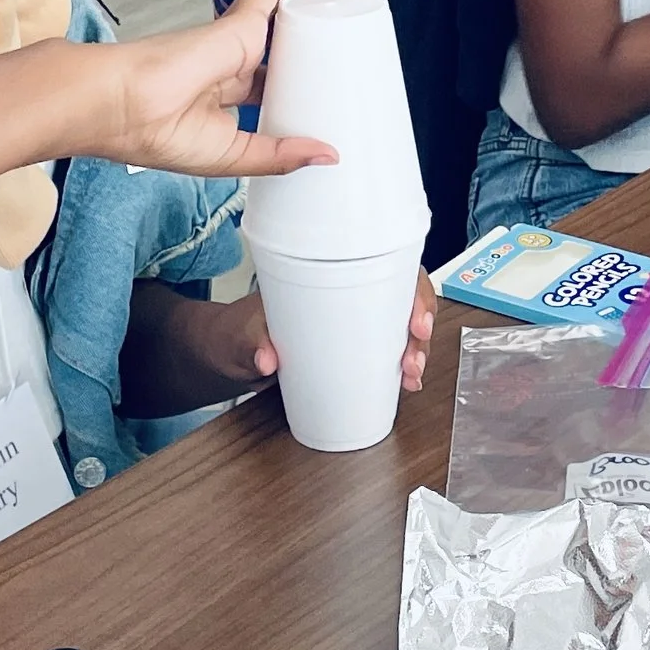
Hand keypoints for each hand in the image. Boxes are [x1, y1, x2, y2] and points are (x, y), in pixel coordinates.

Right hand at [93, 0, 343, 176]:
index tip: (327, 92)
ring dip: (313, 6)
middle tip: (350, 50)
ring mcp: (233, 40)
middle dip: (312, 45)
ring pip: (281, 13)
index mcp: (222, 100)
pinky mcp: (237, 21)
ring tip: (348, 11)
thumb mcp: (230, 156)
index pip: (268, 87)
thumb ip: (278, 155)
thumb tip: (329, 155)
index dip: (296, 85)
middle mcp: (230, 65)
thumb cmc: (152, 133)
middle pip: (280, 48)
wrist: (118, 105)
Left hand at [234, 272, 436, 393]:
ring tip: (410, 376)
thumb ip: (251, 344)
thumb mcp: (242, 333)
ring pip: (401, 327)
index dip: (413, 290)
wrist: (229, 351)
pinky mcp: (349, 349)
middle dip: (420, 328)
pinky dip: (402, 367)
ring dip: (416, 351)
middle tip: (412, 359)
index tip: (416, 320)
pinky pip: (387, 352)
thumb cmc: (238, 328)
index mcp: (329, 273)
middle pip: (404, 299)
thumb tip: (268, 360)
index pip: (388, 266)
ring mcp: (352, 322)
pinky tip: (407, 383)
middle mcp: (347, 294)